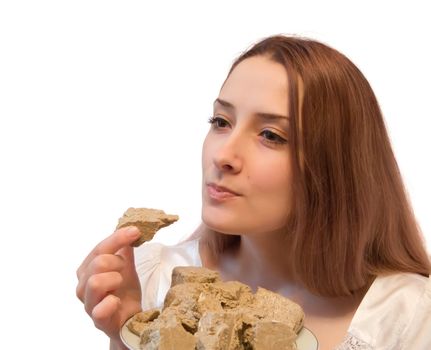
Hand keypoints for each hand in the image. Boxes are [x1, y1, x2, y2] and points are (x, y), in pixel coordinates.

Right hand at [76, 226, 142, 344]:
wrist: (130, 318)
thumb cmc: (124, 291)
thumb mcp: (125, 266)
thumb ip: (124, 249)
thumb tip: (129, 228)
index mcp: (87, 269)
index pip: (99, 248)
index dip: (117, 238)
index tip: (136, 231)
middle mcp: (83, 286)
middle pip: (97, 262)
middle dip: (117, 261)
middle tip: (124, 269)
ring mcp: (88, 304)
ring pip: (95, 282)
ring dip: (115, 279)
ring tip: (120, 284)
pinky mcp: (98, 320)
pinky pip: (100, 309)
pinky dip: (111, 302)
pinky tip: (118, 301)